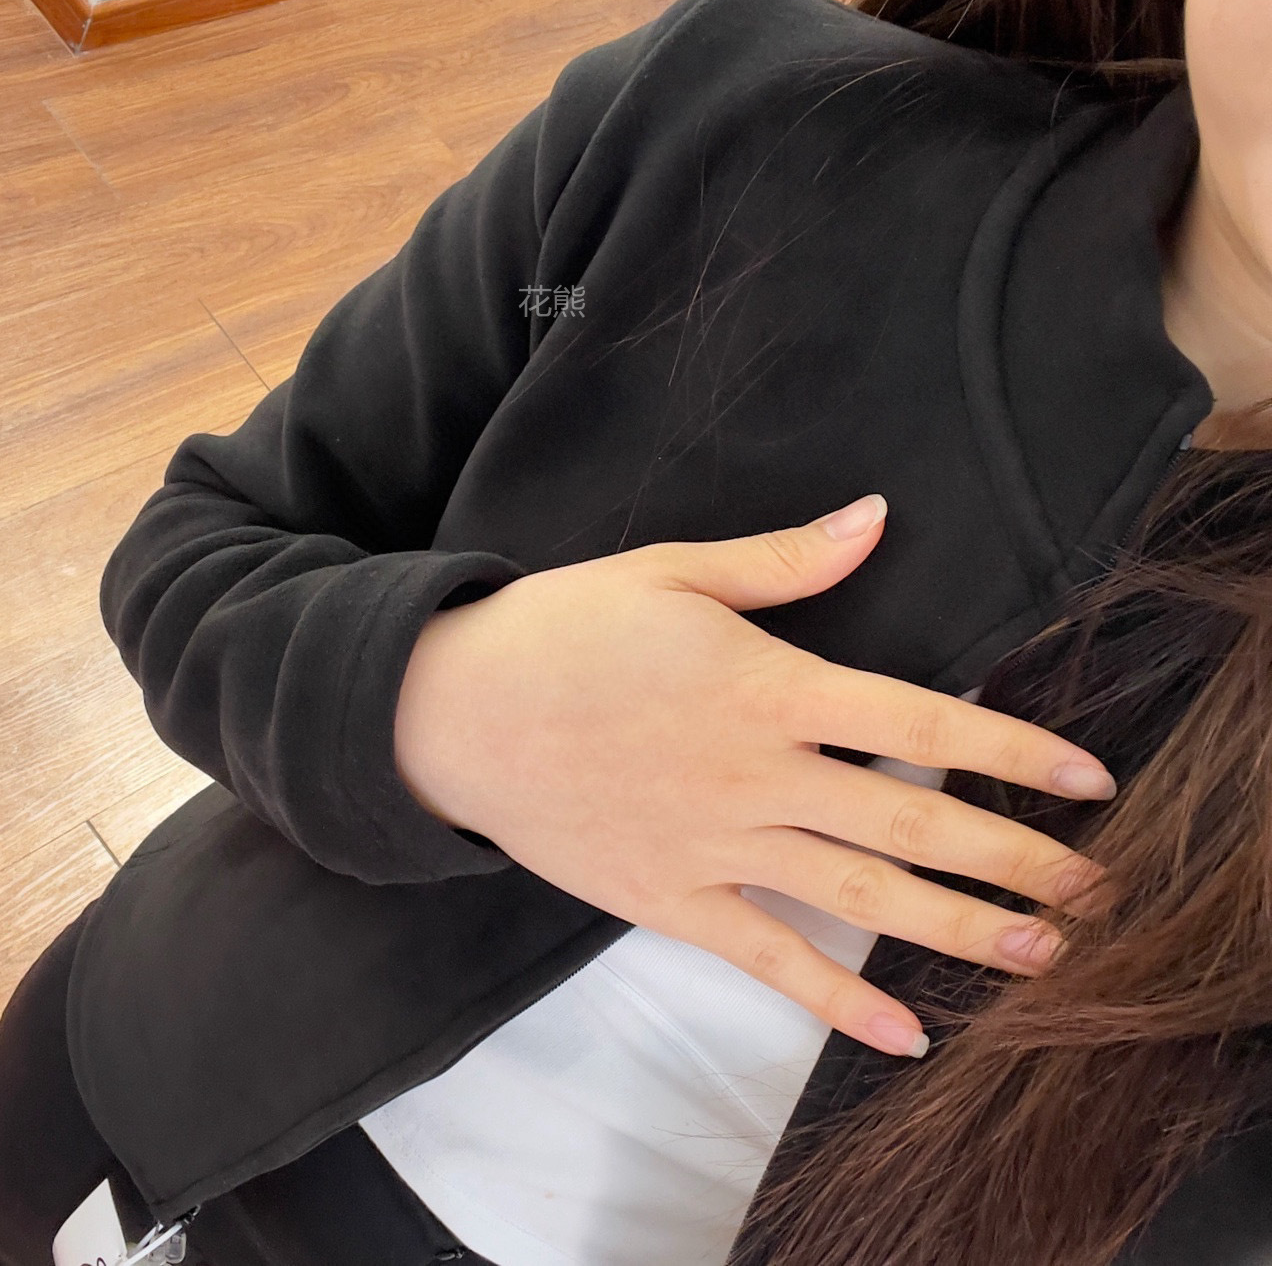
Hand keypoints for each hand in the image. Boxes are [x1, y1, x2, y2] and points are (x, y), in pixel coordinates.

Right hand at [394, 495, 1113, 1058]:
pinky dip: (838, 1001)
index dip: (1011, 750)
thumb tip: (876, 517)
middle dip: (1014, 859)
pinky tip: (903, 1034)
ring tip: (1042, 954)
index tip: (1088, 779)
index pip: (918, 723)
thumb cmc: (564, 629)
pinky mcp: (671, 901)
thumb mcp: (672, 572)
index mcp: (767, 687)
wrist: (451, 713)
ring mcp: (717, 848)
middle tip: (1099, 887)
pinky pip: (769, 962)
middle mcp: (757, 776)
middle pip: (911, 823)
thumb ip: (784, 562)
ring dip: (958, 930)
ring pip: (860, 896)